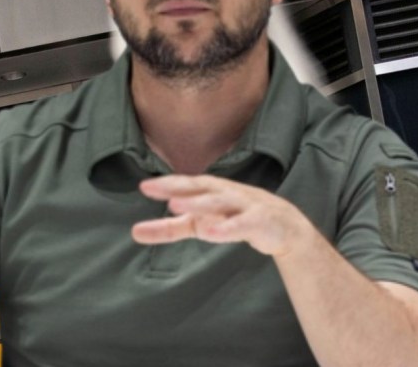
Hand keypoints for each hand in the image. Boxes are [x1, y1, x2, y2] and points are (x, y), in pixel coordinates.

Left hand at [132, 174, 312, 256]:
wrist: (283, 225)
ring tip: (175, 205)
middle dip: (176, 187)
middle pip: (198, 187)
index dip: (165, 184)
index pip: (183, 185)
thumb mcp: (197, 224)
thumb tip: (134, 232)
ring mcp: (243, 204)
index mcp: (207, 190)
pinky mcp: (260, 221)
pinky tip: (211, 233)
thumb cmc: (231, 218)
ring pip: (218, 202)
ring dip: (197, 203)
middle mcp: (224, 192)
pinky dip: (227, 227)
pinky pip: (242, 223)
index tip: (143, 186)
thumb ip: (168, 228)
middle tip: (152, 188)